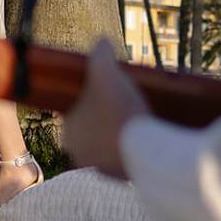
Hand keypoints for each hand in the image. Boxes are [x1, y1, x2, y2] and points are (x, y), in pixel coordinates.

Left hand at [63, 39, 150, 179]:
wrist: (149, 152)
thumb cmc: (120, 111)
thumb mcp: (107, 73)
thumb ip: (100, 55)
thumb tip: (101, 42)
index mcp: (69, 132)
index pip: (76, 108)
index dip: (93, 94)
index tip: (111, 86)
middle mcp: (81, 154)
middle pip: (95, 124)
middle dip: (111, 110)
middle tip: (130, 96)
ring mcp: (103, 169)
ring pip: (112, 141)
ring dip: (124, 128)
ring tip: (144, 111)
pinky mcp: (125, 177)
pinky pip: (128, 155)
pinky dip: (137, 144)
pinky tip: (151, 132)